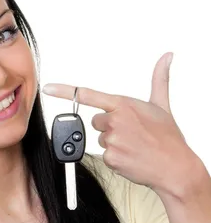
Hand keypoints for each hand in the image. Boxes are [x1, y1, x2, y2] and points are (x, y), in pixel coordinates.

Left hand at [42, 52, 196, 194]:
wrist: (174, 166)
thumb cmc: (167, 137)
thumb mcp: (162, 105)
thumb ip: (159, 79)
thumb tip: (167, 56)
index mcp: (124, 104)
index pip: (88, 94)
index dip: (65, 91)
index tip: (48, 88)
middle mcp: (115, 120)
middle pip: (97, 122)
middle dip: (110, 127)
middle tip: (131, 134)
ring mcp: (112, 139)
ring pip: (101, 139)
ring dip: (114, 143)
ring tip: (134, 146)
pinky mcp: (110, 157)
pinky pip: (104, 155)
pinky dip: (115, 158)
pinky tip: (131, 157)